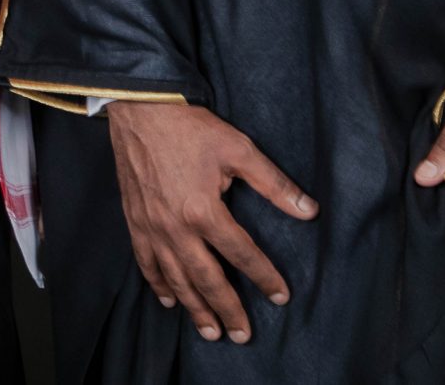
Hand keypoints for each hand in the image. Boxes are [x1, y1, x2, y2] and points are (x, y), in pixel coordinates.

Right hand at [106, 100, 315, 345]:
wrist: (140, 109)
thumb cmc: (191, 127)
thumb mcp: (239, 149)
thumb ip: (274, 184)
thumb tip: (309, 211)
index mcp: (204, 211)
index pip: (242, 254)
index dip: (264, 277)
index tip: (281, 295)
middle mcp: (176, 228)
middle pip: (207, 279)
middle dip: (227, 310)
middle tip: (242, 335)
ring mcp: (152, 228)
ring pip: (176, 279)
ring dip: (194, 308)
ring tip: (210, 332)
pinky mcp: (136, 222)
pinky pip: (146, 263)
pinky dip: (158, 285)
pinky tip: (169, 300)